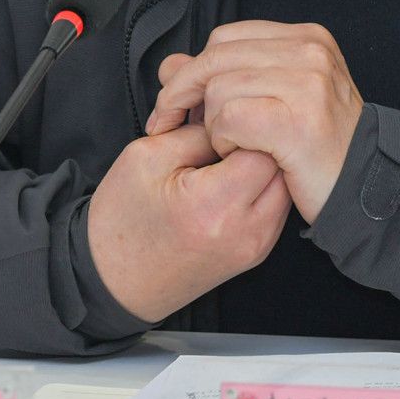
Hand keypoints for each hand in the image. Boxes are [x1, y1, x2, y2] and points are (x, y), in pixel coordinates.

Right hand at [86, 124, 291, 323]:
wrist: (113, 282)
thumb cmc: (121, 220)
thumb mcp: (147, 156)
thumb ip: (198, 131)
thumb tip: (233, 115)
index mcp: (214, 205)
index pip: (263, 145)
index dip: (244, 124)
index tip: (220, 123)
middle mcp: (246, 231)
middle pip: (284, 165)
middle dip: (260, 142)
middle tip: (226, 136)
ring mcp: (256, 246)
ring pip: (286, 184)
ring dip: (264, 164)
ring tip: (227, 158)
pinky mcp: (257, 252)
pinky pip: (277, 205)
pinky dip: (262, 185)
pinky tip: (233, 178)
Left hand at [145, 21, 364, 221]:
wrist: (364, 189)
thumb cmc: (319, 148)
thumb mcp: (277, 99)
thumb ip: (228, 75)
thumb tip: (170, 64)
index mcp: (307, 39)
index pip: (226, 38)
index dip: (193, 69)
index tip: (176, 102)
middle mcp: (310, 52)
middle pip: (215, 59)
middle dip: (181, 93)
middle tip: (167, 125)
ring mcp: (307, 84)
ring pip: (218, 89)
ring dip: (212, 125)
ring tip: (231, 146)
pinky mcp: (297, 121)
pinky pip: (229, 118)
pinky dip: (223, 141)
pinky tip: (239, 154)